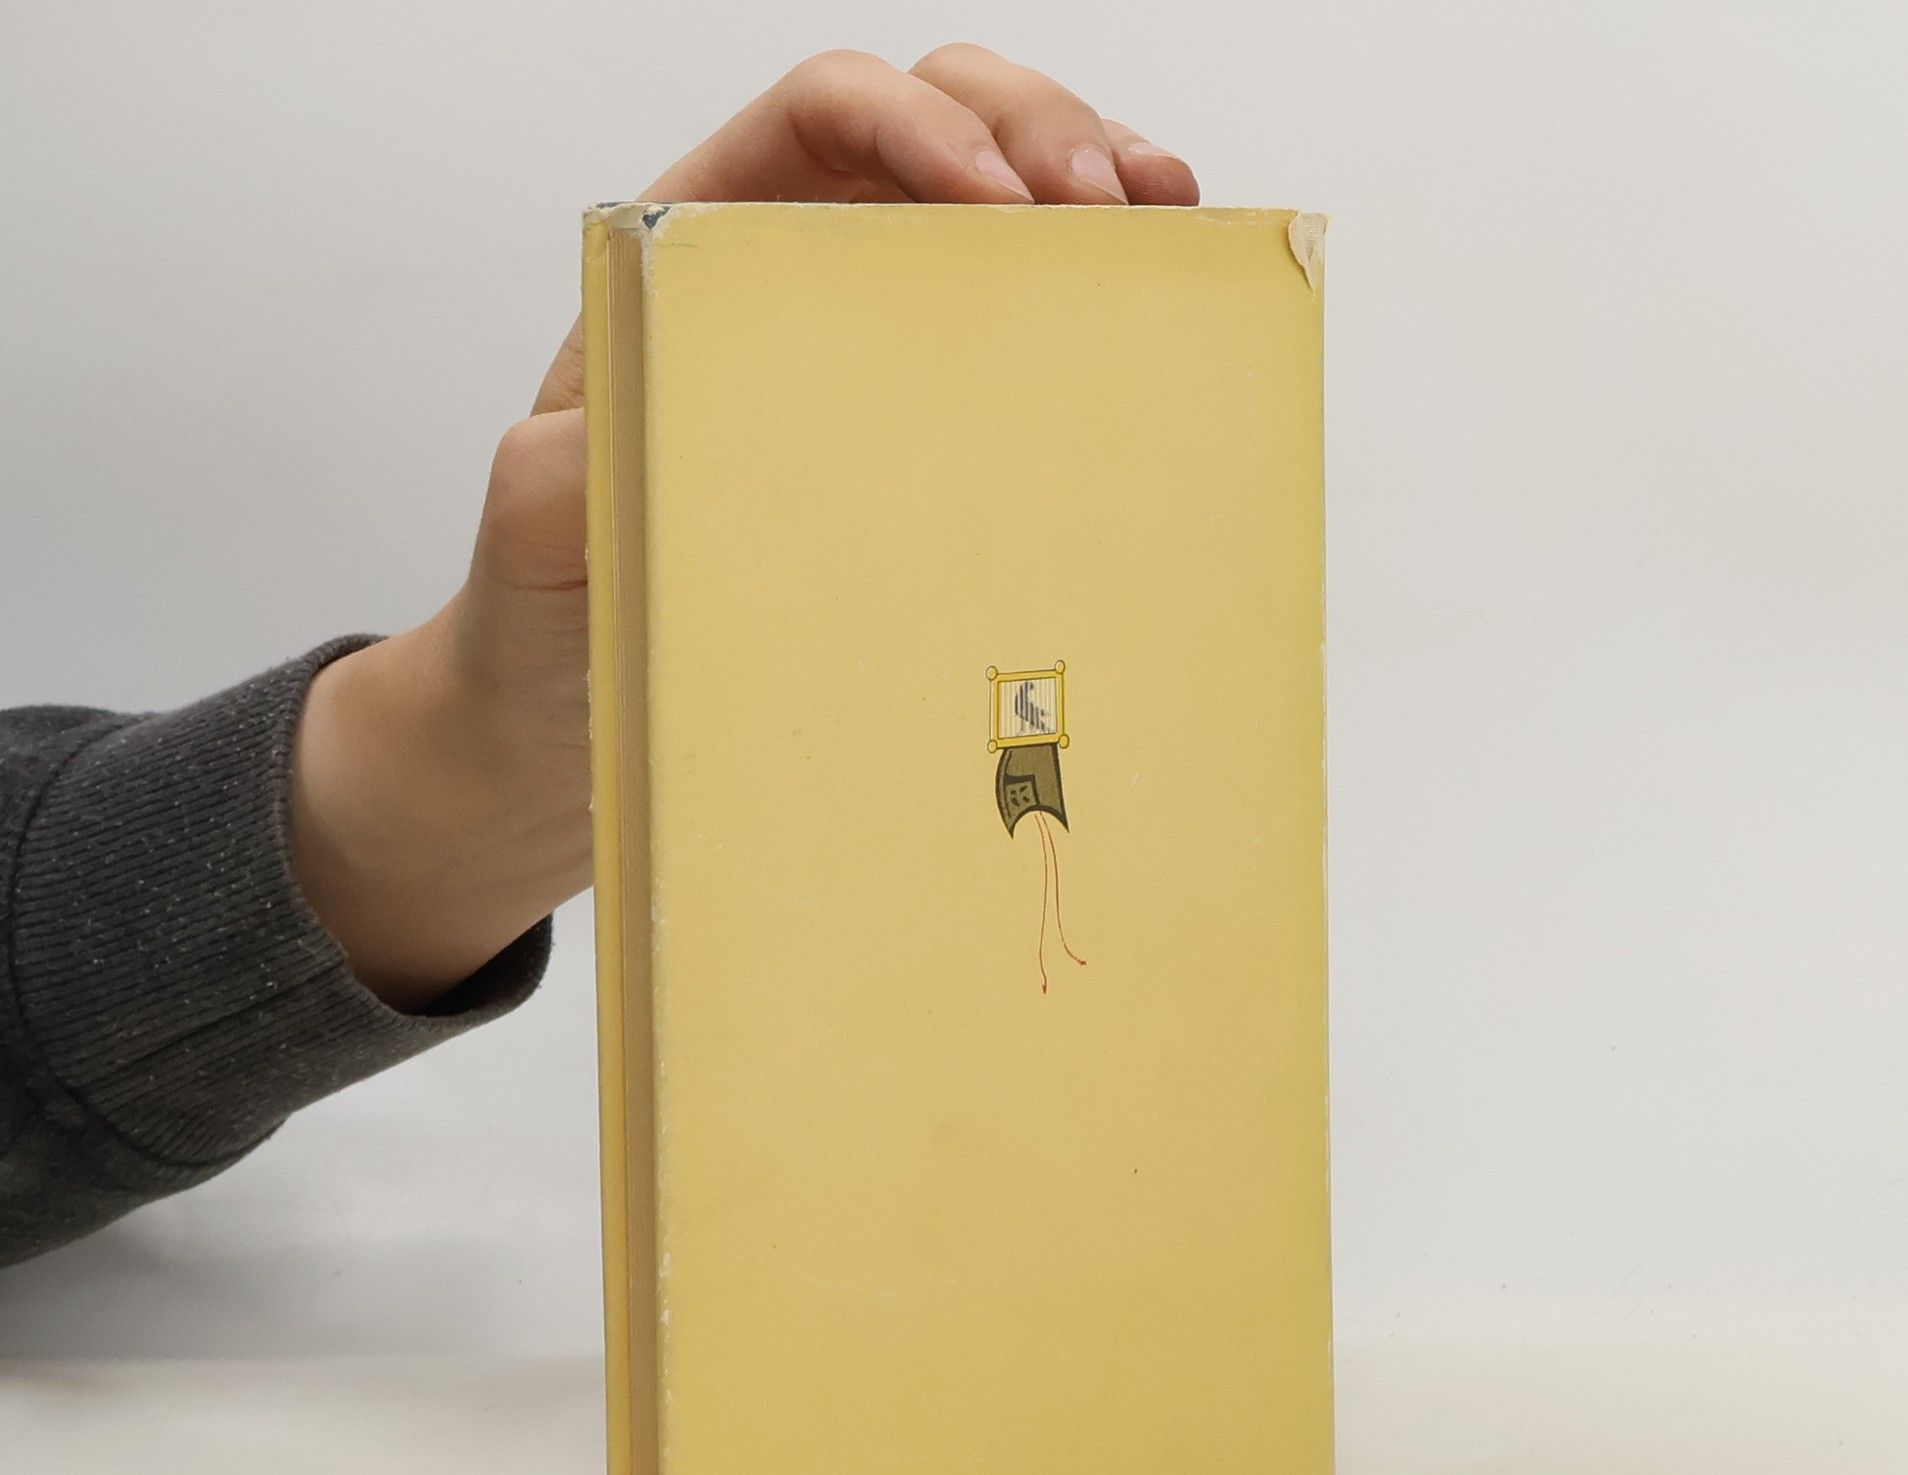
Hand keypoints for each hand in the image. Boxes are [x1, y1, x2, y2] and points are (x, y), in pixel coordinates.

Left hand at [290, 47, 1197, 1009]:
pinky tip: (1153, 297)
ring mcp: (881, 348)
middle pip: (936, 125)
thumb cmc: (561, 613)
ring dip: (1095, 183)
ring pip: (1004, 201)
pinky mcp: (940, 431)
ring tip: (1165, 220)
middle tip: (1105, 205)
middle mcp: (803, 279)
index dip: (914, 123)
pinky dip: (1101, 292)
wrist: (588, 719)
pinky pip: (1030, 327)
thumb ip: (560, 472)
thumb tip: (620, 428)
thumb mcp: (539, 540)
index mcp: (704, 261)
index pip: (819, 119)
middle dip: (1034, 133)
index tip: (988, 196)